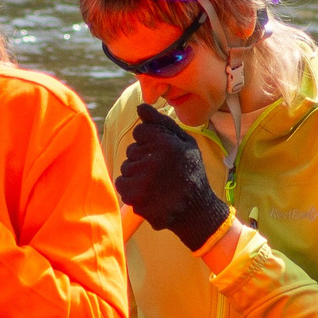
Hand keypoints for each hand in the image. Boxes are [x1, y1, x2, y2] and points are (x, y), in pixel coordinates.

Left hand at [116, 102, 230, 250]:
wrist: (195, 210)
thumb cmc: (191, 172)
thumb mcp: (185, 143)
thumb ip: (161, 123)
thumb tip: (140, 106)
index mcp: (166, 142)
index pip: (140, 132)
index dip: (150, 143)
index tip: (162, 155)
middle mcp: (153, 159)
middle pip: (131, 150)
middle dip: (143, 159)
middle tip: (161, 172)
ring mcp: (142, 178)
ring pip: (126, 167)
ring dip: (137, 174)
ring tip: (156, 184)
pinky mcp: (134, 196)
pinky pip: (121, 183)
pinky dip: (131, 188)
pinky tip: (148, 193)